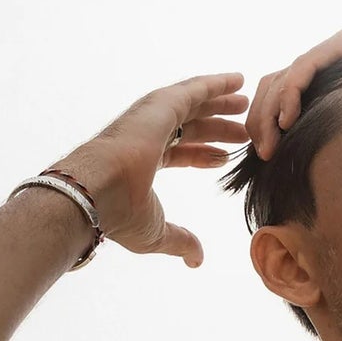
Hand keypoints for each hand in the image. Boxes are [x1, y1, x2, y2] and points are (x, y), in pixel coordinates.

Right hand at [58, 72, 249, 266]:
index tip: (224, 158)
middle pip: (189, 128)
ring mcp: (151, 118)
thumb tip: (196, 260)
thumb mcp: (157, 233)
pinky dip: (216, 83)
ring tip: (244, 102)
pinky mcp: (160, 105)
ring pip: (193, 106)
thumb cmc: (119, 213)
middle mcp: (145, 136)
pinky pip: (195, 90)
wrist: (97, 191)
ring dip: (219, 103)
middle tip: (242, 129)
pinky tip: (237, 80)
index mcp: (142, 162)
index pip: (179, 154)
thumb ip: (180, 240)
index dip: (203, 156)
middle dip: (216, 128)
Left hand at [247, 0, 341, 159]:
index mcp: (332, 76)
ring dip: (267, 117)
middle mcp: (325, 61)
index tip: (270, 158)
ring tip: (267, 148)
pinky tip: (285, 122)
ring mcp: (330, 50)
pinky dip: (290, 96)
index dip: (270, 126)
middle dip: (260, 125)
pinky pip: (304, 71)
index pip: (286, 98)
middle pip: (273, 90)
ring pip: (280, 82)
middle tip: (260, 157)